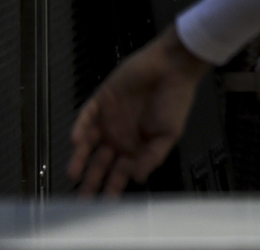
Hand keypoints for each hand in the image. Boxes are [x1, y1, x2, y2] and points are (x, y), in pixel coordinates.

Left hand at [68, 26, 209, 195]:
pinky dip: (79, 129)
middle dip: (91, 180)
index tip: (106, 202)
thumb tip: (137, 177)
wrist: (172, 67)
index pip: (121, 171)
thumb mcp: (170, 133)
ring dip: (79, 159)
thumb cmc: (176, 98)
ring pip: (88, 144)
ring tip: (73, 174)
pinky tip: (76, 141)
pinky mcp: (100, 101)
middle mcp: (120, 135)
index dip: (113, 186)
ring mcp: (108, 119)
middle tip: (82, 198)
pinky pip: (85, 118)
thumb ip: (153, 156)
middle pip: (100, 163)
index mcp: (137, 145)